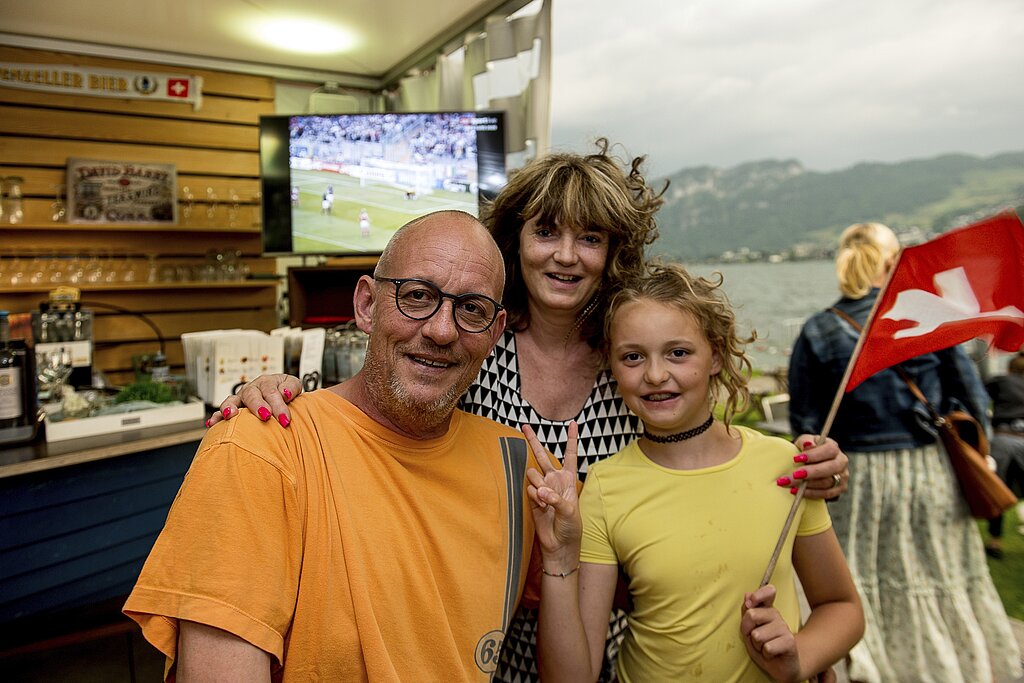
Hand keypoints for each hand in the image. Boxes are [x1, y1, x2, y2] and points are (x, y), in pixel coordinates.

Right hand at [206, 374, 301, 427]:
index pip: (272, 392)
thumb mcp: (293, 385)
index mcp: (268, 382)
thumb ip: (291, 387)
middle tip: (265, 416)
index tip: (285, 420)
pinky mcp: (233, 408)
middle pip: (252, 395)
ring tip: (230, 414)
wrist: (281, 395)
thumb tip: (284, 394)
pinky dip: (216, 417)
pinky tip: (212, 423)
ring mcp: (241, 398)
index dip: (279, 406)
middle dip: (258, 405)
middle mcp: (252, 388)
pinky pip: (221, 412)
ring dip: (230, 407)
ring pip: (232, 400)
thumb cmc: (287, 393)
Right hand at [523, 422, 581, 559]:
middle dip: (533, 440)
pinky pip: (529, 489)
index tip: (574, 423)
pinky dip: (535, 497)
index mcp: (568, 479)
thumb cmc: (571, 527)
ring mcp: (542, 488)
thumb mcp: (570, 511)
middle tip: (524, 425)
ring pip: (533, 474)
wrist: (559, 544)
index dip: (572, 439)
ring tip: (546, 502)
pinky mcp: (532, 498)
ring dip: (539, 486)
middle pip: (543, 455)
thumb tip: (540, 491)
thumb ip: (555, 498)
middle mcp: (554, 480)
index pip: (570, 454)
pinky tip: (541, 508)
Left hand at [740, 584, 800, 681]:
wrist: (781, 666)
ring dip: (757, 646)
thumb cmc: (763, 646)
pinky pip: (767, 647)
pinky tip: (772, 655)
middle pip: (751, 615)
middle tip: (754, 639)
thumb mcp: (750, 630)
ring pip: (757, 635)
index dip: (758, 594)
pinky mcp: (790, 642)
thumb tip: (747, 595)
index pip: (767, 592)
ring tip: (764, 648)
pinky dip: (765, 655)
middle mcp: (776, 616)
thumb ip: (747, 612)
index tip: (751, 601)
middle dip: (746, 631)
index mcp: (767, 610)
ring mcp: (784, 628)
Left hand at [777, 435, 847, 499]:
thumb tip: (808, 444)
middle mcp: (841, 462)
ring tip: (790, 483)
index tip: (796, 459)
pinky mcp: (839, 489)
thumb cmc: (806, 451)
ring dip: (808, 484)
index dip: (814, 455)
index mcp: (834, 448)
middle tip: (794, 475)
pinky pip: (827, 493)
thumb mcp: (804, 442)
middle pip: (831, 467)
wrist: (808, 464)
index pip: (829, 450)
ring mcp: (842, 476)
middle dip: (811, 472)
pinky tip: (797, 491)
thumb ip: (805, 441)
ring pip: (828, 482)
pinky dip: (811, 493)